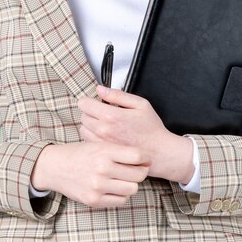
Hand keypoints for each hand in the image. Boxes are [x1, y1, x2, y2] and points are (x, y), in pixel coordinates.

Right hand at [30, 141, 148, 207]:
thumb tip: (146, 160)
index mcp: (104, 151)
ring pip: (132, 189)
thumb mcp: (97, 144)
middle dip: (139, 172)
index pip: (137, 156)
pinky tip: (112, 187)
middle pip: (138, 174)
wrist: (55, 167)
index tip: (143, 159)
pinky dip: (120, 194)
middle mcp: (102, 168)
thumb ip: (120, 151)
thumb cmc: (80, 154)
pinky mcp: (94, 200)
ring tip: (122, 179)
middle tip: (133, 170)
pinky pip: (120, 200)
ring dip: (130, 184)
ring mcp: (98, 186)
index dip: (144, 158)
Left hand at [78, 85, 194, 184]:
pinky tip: (104, 135)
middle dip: (91, 112)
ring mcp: (102, 143)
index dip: (90, 101)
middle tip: (104, 114)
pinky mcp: (103, 152)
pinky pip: (88, 141)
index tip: (97, 103)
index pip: (84, 103)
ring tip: (104, 125)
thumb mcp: (140, 104)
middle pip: (82, 115)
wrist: (159, 152)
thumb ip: (118, 95)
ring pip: (83, 129)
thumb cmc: (152, 129)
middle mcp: (103, 130)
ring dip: (90, 125)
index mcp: (111, 116)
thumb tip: (100, 89)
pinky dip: (92, 137)